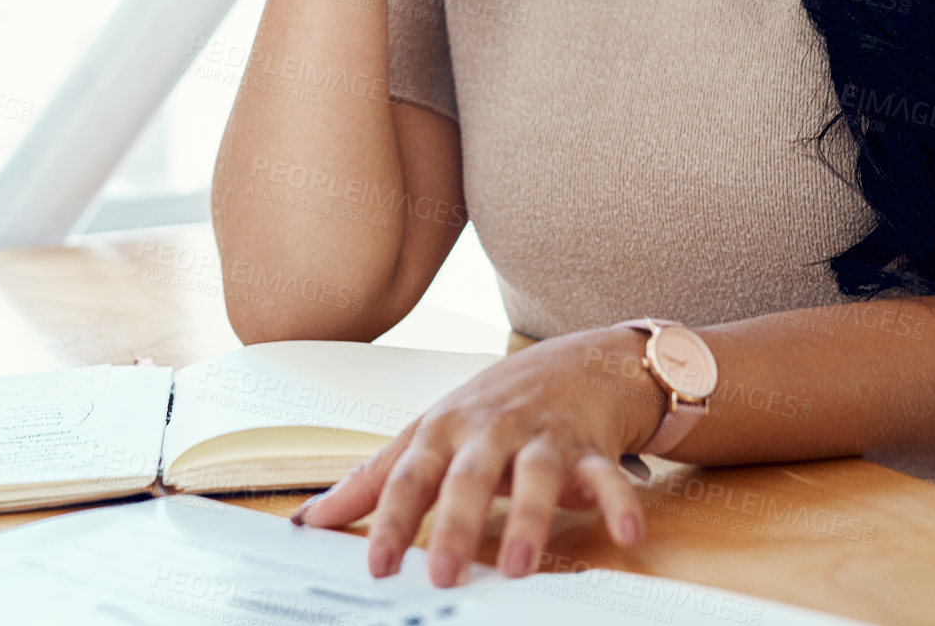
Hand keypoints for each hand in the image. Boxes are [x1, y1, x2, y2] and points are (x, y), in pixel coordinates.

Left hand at [292, 327, 664, 586]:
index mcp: (448, 428)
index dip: (393, 518)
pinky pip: (608, 476)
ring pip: (538, 474)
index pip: (413, 473)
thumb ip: (374, 479)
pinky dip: (619, 502)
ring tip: (520, 565)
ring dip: (530, 518)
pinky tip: (626, 534)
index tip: (377, 565)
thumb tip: (308, 522)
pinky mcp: (591, 446)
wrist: (577, 359)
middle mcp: (495, 429)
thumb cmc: (494, 405)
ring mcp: (545, 436)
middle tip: (445, 576)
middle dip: (458, 522)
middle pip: (473, 474)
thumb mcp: (431, 431)